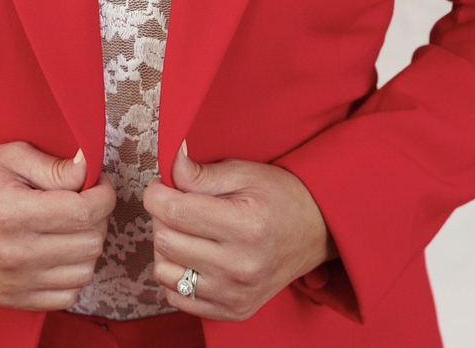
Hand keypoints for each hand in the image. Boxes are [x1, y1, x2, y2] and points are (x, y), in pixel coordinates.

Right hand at [0, 142, 114, 310]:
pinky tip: (60, 251)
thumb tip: (89, 168)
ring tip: (71, 224)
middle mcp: (15, 255)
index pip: (84, 212)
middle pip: (90, 244)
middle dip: (97, 217)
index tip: (99, 182)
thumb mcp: (11, 156)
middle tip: (84, 199)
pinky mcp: (10, 299)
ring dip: (87, 246)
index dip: (104, 194)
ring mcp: (12, 282)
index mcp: (14, 213)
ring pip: (84, 273)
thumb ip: (53, 166)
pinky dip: (72, 274)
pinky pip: (66, 297)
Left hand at [143, 144, 335, 321]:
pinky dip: (176, 275)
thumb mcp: (245, 173)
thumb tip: (169, 162)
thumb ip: (201, 173)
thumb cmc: (281, 196)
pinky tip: (193, 255)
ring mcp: (235, 294)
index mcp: (245, 227)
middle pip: (166, 240)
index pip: (175, 212)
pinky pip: (177, 298)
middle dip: (162, 215)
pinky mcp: (233, 311)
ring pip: (165, 271)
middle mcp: (239, 267)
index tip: (160, 183)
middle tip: (177, 201)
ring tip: (186, 229)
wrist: (318, 232)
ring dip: (167, 246)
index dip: (156, 192)